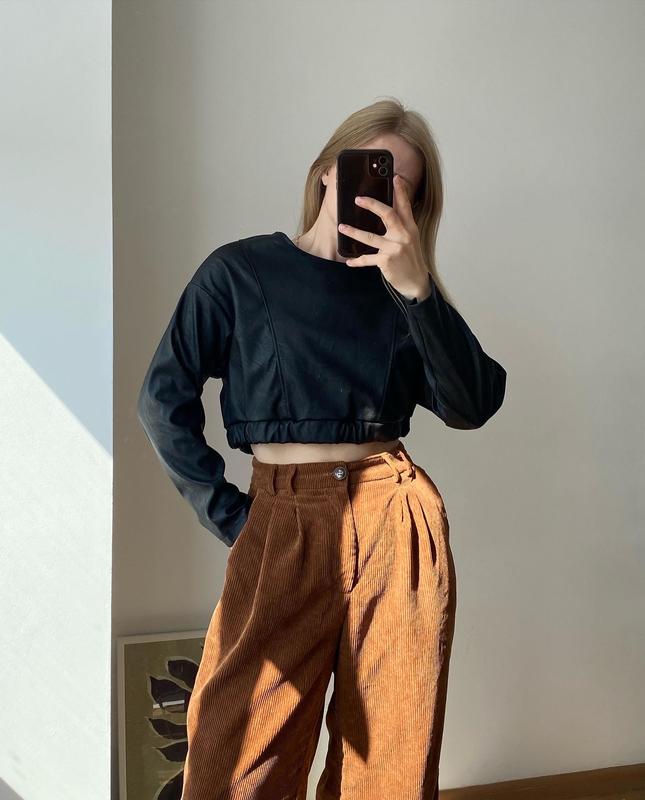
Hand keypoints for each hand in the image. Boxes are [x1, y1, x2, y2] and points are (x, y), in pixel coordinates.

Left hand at [337, 174, 432, 301]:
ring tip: (341, 227)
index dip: (400, 191)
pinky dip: (357, 261)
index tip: (394, 177)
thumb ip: (401, 225)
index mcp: (410, 227)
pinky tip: (349, 261)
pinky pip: (368, 259)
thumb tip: (386, 212)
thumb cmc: (410, 259)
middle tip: (358, 199)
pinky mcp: (387, 261)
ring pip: (370, 237)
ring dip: (354, 232)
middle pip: (388, 215)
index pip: (405, 205)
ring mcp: (395, 248)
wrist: (416, 282)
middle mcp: (403, 235)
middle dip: (372, 205)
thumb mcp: (410, 239)